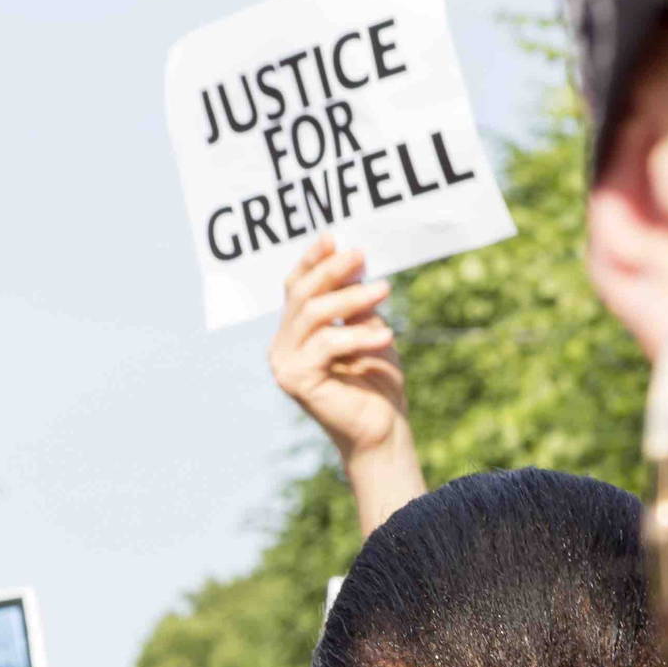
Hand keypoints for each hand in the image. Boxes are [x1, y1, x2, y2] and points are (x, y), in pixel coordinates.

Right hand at [269, 238, 404, 460]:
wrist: (381, 429)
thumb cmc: (376, 381)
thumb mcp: (369, 329)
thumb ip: (355, 302)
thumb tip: (353, 259)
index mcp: (295, 333)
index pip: (295, 288)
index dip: (312, 261)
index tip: (334, 237)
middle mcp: (282, 347)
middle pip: (301, 295)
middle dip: (332, 271)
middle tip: (361, 255)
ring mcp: (285, 364)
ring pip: (313, 314)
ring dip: (351, 298)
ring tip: (384, 289)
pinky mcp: (296, 380)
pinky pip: (326, 343)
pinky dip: (357, 335)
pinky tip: (384, 335)